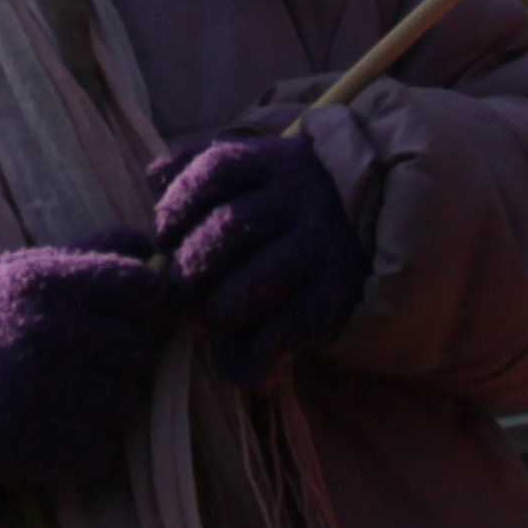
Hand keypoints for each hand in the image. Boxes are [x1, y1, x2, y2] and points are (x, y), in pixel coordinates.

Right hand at [0, 242, 178, 489]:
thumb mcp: (24, 271)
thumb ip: (92, 252)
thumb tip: (154, 246)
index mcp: (51, 280)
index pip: (150, 293)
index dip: (155, 311)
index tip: (137, 323)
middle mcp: (48, 330)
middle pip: (145, 354)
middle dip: (128, 365)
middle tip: (91, 369)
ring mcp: (39, 390)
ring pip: (130, 407)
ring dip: (109, 412)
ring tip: (71, 403)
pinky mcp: (28, 446)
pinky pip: (103, 457)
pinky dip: (88, 455)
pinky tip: (58, 437)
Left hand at [150, 134, 372, 386]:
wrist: (373, 215)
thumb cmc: (286, 199)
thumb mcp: (252, 168)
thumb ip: (199, 166)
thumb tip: (155, 176)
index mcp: (270, 163)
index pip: (214, 172)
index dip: (178, 206)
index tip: (163, 236)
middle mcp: (299, 198)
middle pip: (227, 230)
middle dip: (193, 267)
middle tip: (186, 287)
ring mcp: (323, 244)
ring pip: (255, 283)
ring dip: (221, 312)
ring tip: (215, 317)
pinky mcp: (342, 290)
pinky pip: (291, 326)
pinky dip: (256, 353)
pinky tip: (236, 364)